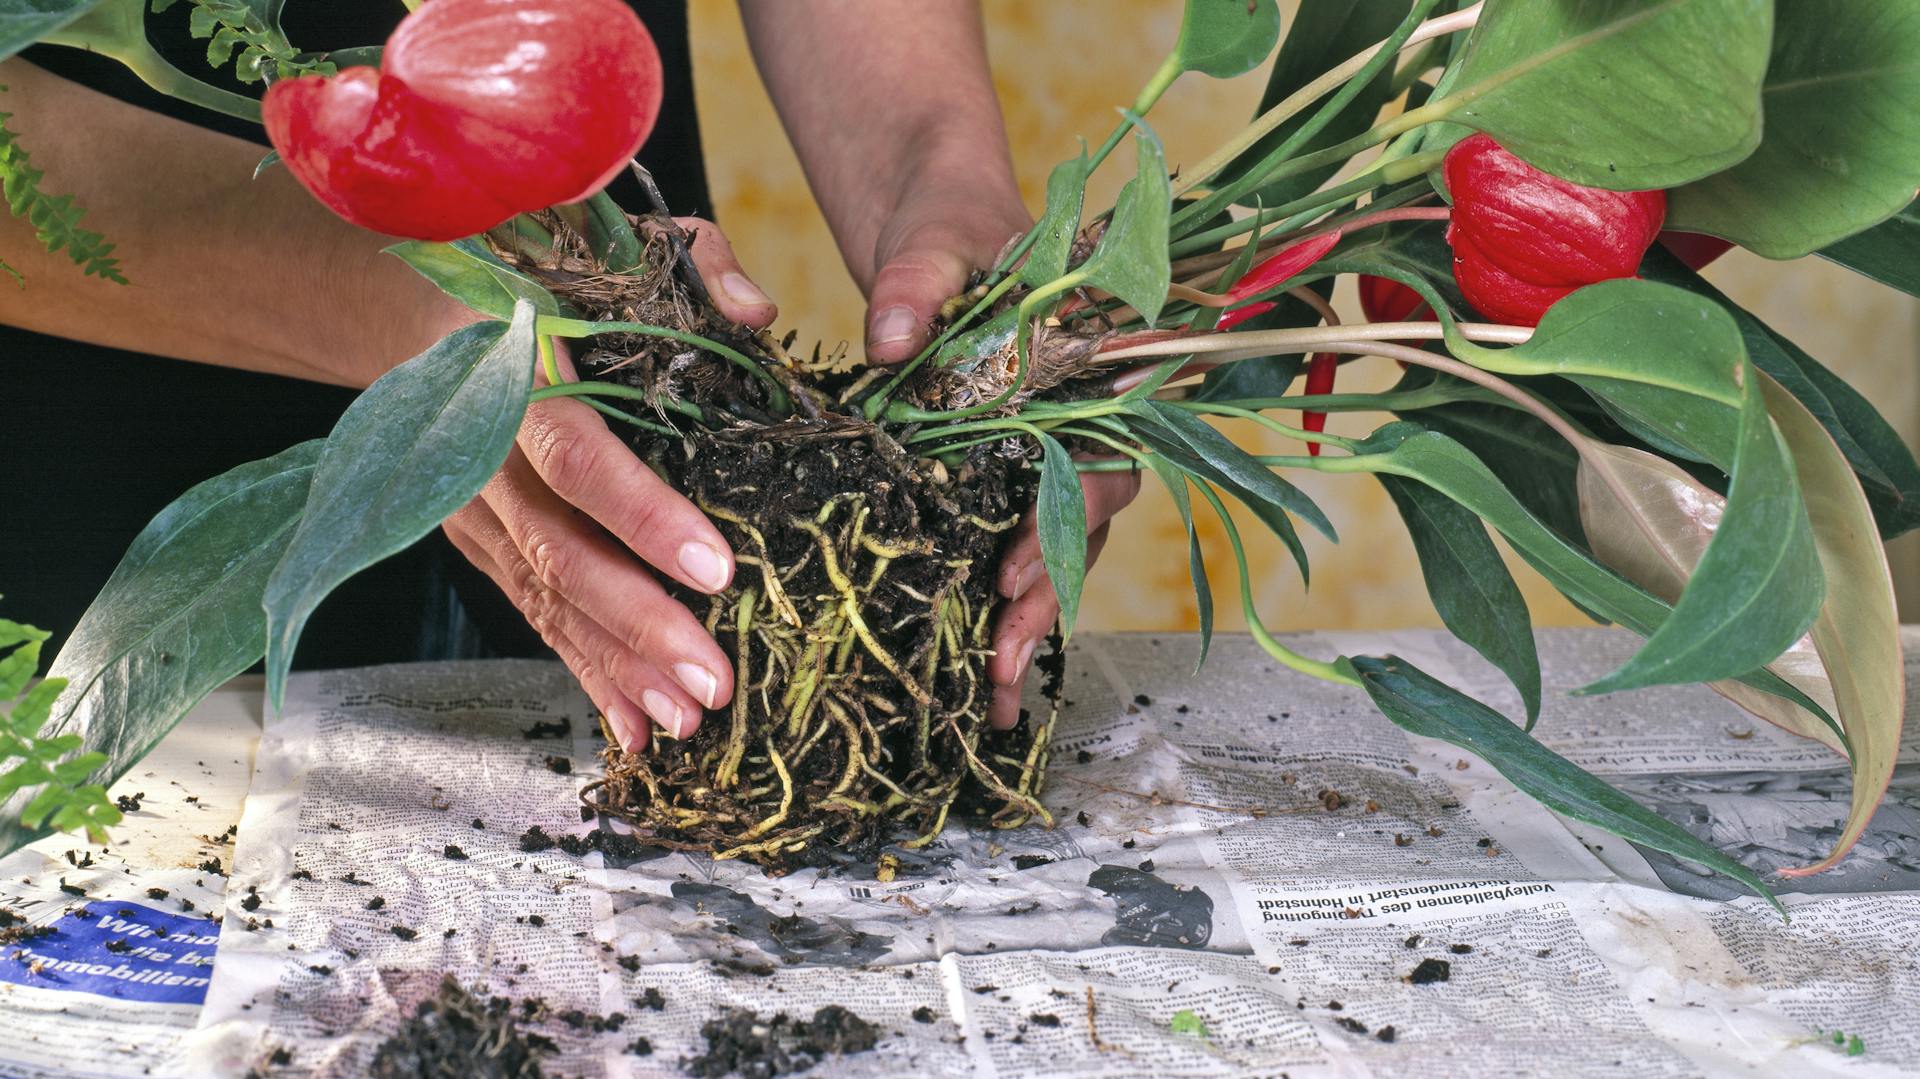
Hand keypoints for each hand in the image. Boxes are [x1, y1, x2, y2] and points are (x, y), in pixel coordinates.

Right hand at [442, 218, 776, 750]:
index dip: (645, 516)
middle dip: (639, 624)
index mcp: (519, 376)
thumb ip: (690, 266)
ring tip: (689, 721)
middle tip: (714, 682)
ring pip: (543, 599)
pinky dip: (582, 673)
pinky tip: (633, 727)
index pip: (580, 455)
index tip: (719, 569)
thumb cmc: (537, 275)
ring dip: (615, 666)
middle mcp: (481, 455)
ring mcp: (470, 511)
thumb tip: (756, 314)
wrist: (406, 306)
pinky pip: (532, 616)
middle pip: (560, 551)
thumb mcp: (608, 242)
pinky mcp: (476, 545)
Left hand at [853, 158, 1140, 729]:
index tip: (1009, 570)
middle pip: (1079, 530)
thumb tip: (887, 338)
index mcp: (1084, 376)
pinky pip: (1004, 546)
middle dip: (1044, 604)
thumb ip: (916, 282)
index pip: (1096, 461)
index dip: (1062, 521)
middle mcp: (1074, 428)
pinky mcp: (994, 476)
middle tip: (1002, 665)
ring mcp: (1037, 458)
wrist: (938, 224)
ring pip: (1050, 554)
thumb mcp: (935, 239)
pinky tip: (972, 671)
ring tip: (993, 695)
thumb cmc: (953, 223)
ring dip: (1025, 624)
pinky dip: (992, 607)